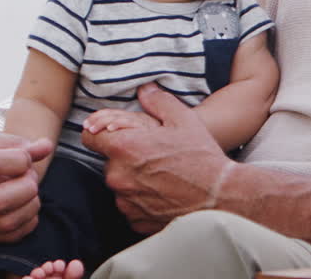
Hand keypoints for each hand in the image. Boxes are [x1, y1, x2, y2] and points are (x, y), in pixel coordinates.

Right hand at [0, 129, 53, 242]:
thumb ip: (16, 143)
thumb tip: (46, 147)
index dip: (18, 159)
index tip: (24, 157)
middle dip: (27, 186)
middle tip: (29, 175)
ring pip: (7, 221)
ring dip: (30, 204)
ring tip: (28, 188)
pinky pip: (9, 235)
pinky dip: (28, 221)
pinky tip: (26, 204)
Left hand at [82, 83, 230, 233]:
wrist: (220, 197)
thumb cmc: (202, 157)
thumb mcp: (183, 120)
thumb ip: (158, 101)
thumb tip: (144, 90)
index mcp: (124, 148)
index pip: (89, 136)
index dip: (100, 133)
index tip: (115, 134)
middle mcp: (118, 177)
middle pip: (107, 162)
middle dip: (124, 157)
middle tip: (151, 155)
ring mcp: (125, 201)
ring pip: (119, 184)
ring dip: (132, 179)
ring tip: (161, 175)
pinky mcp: (135, 220)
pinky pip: (130, 205)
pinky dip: (141, 199)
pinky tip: (164, 192)